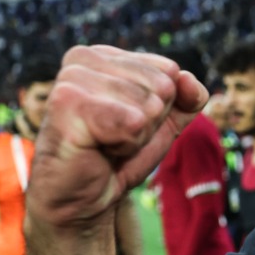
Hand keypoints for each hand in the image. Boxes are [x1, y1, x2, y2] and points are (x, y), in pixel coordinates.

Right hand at [27, 45, 207, 229]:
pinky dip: (125, 145)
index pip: (170, 71)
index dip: (161, 109)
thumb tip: (187, 78)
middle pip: (162, 87)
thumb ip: (188, 97)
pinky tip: (99, 148)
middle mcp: (84, 58)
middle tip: (116, 138)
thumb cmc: (118, 156)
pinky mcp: (66, 103)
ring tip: (106, 144)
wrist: (84, 199)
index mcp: (104, 55)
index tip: (128, 124)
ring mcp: (72, 78)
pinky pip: (131, 122)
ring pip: (148, 106)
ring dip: (135, 137)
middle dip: (148, 123)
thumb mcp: (164, 122)